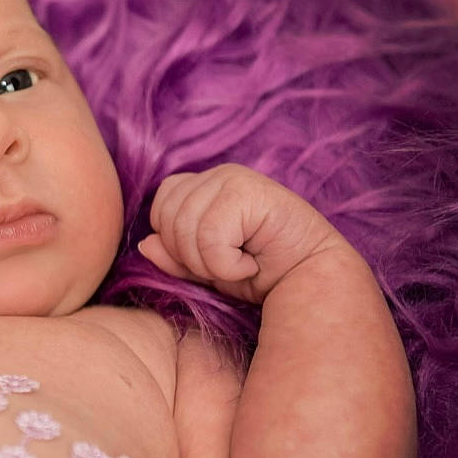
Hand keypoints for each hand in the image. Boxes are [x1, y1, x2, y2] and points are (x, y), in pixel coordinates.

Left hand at [137, 164, 340, 303]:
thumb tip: (145, 243)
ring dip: (211, 263)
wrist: (311, 284)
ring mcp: (234, 178)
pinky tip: (253, 263)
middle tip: (231, 263)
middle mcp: (219, 174)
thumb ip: (174, 256)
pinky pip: (208, 238)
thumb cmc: (262, 274)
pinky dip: (227, 264)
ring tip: (243, 262)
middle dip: (191, 256)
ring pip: (185, 229)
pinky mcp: (248, 192)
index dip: (175, 239)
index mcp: (206, 184)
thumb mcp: (206, 267)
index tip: (212, 256)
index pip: (162, 203)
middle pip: (167, 218)